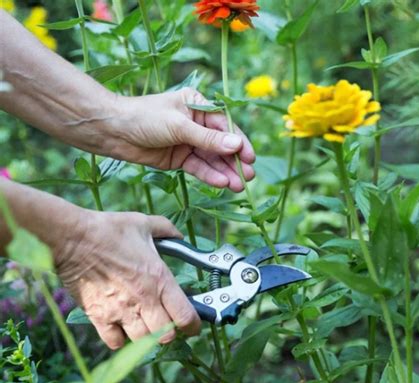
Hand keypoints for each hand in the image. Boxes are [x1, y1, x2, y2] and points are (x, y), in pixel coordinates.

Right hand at [56, 209, 199, 348]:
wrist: (72, 237)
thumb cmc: (108, 230)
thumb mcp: (144, 224)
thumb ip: (167, 230)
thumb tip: (179, 236)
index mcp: (159, 278)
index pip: (185, 316)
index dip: (194, 326)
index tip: (194, 326)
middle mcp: (143, 299)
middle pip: (166, 336)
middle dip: (171, 332)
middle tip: (167, 322)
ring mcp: (120, 311)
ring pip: (143, 342)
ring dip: (147, 336)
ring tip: (145, 323)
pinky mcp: (98, 317)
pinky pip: (115, 342)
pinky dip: (121, 338)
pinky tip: (121, 325)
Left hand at [108, 88, 254, 191]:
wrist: (113, 131)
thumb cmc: (145, 117)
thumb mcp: (179, 126)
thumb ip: (208, 138)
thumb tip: (237, 145)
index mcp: (198, 106)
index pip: (224, 125)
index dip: (238, 142)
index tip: (250, 158)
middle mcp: (196, 124)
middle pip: (221, 145)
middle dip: (234, 161)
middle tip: (248, 177)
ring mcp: (187, 142)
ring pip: (211, 159)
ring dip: (224, 172)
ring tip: (238, 185)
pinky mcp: (179, 159)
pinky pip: (198, 168)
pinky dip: (209, 175)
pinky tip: (221, 184)